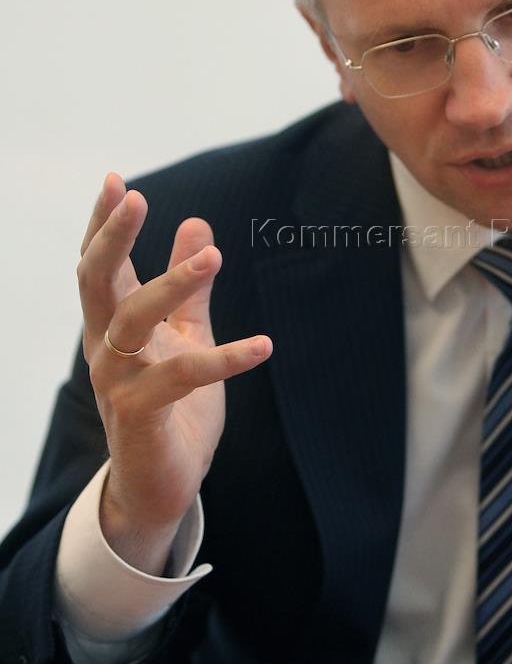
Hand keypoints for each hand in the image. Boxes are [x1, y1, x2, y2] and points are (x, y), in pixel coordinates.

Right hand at [78, 172, 272, 572]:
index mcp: (112, 326)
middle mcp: (105, 349)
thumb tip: (198, 222)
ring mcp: (118, 383)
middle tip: (136, 197)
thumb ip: (189, 287)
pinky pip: (181, 378)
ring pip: (133, 321)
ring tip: (215, 257)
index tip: (116, 180)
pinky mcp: (142, 416)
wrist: (163, 483)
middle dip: (113, 238)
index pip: (98, 266)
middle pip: (96, 282)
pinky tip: (263, 345)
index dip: (103, 224)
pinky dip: (225, 359)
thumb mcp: (185, 334)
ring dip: (172, 285)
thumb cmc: (172, 404)